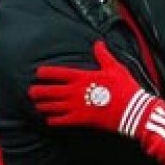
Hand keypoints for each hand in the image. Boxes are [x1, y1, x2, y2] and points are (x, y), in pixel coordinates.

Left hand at [29, 42, 157, 136]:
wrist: (133, 111)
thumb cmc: (125, 87)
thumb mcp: (115, 68)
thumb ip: (103, 55)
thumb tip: (98, 43)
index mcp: (82, 77)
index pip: (57, 73)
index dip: (45, 73)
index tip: (38, 73)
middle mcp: (75, 91)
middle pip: (49, 91)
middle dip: (37, 91)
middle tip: (30, 92)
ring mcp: (76, 106)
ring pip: (52, 107)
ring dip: (43, 106)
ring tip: (37, 106)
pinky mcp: (80, 120)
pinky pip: (61, 121)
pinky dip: (52, 121)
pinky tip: (48, 120)